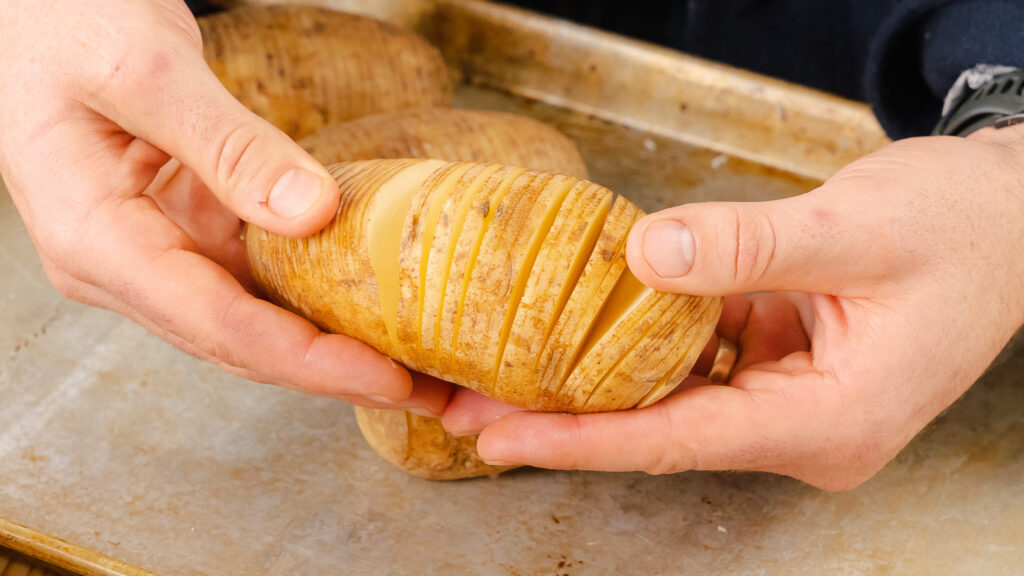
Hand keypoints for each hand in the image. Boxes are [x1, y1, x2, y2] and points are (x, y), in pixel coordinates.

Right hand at [0, 0, 449, 414]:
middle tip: (431, 392)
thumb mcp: (142, 68)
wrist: (35, 8)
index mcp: (96, 239)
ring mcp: (160, 252)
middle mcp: (127, 265)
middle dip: (338, 373)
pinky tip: (377, 304)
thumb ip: (224, 142)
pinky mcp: (191, 231)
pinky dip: (321, 293)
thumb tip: (312, 212)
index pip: (217, 324)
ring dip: (337, 344)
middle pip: (244, 342)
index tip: (388, 377)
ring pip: (258, 318)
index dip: (309, 361)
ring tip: (421, 362)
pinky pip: (262, 276)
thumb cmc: (63, 22)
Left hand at [443, 129, 1023, 489]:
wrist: (1013, 219)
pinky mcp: (780, 364)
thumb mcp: (856, 230)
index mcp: (831, 421)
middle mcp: (803, 427)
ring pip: (672, 397)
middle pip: (661, 429)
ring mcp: (790, 398)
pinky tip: (578, 325)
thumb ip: (750, 246)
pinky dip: (639, 342)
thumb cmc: (961, 230)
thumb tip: (645, 256)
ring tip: (499, 369)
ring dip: (592, 380)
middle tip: (468, 405)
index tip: (502, 441)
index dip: (583, 441)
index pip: (679, 442)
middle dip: (564, 417)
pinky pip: (697, 359)